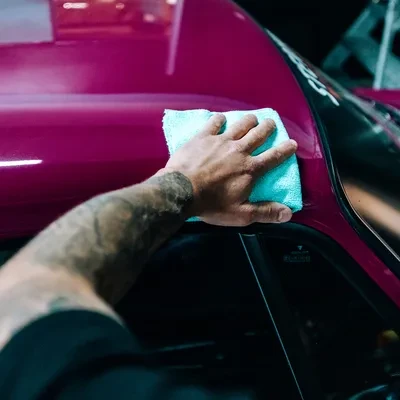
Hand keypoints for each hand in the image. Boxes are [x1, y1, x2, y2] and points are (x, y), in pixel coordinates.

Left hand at [163, 114, 297, 225]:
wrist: (181, 190)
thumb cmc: (211, 204)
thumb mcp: (241, 214)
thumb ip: (265, 212)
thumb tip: (288, 213)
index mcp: (250, 169)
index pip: (274, 157)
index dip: (285, 150)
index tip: (292, 143)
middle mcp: (239, 150)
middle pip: (258, 134)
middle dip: (268, 127)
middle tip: (271, 123)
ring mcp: (221, 141)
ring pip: (240, 125)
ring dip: (248, 120)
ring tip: (252, 118)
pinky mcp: (203, 137)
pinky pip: (214, 123)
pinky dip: (220, 120)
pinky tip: (221, 119)